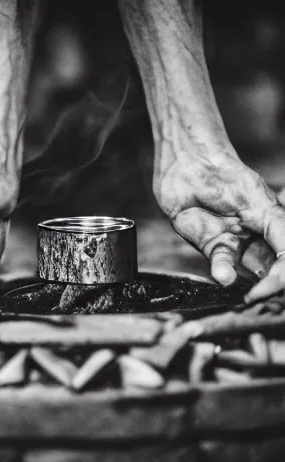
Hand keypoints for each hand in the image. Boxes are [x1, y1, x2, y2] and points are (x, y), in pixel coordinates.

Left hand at [153, 150, 284, 302]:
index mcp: (276, 222)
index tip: (272, 288)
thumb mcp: (257, 200)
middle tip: (260, 297)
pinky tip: (224, 275)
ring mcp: (235, 240)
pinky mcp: (211, 244)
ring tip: (248, 296)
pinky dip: (223, 271)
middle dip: (271, 286)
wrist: (187, 163)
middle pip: (274, 269)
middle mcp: (258, 235)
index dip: (284, 278)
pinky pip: (222, 263)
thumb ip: (275, 228)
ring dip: (249, 283)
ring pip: (250, 271)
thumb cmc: (224, 172)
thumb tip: (277, 263)